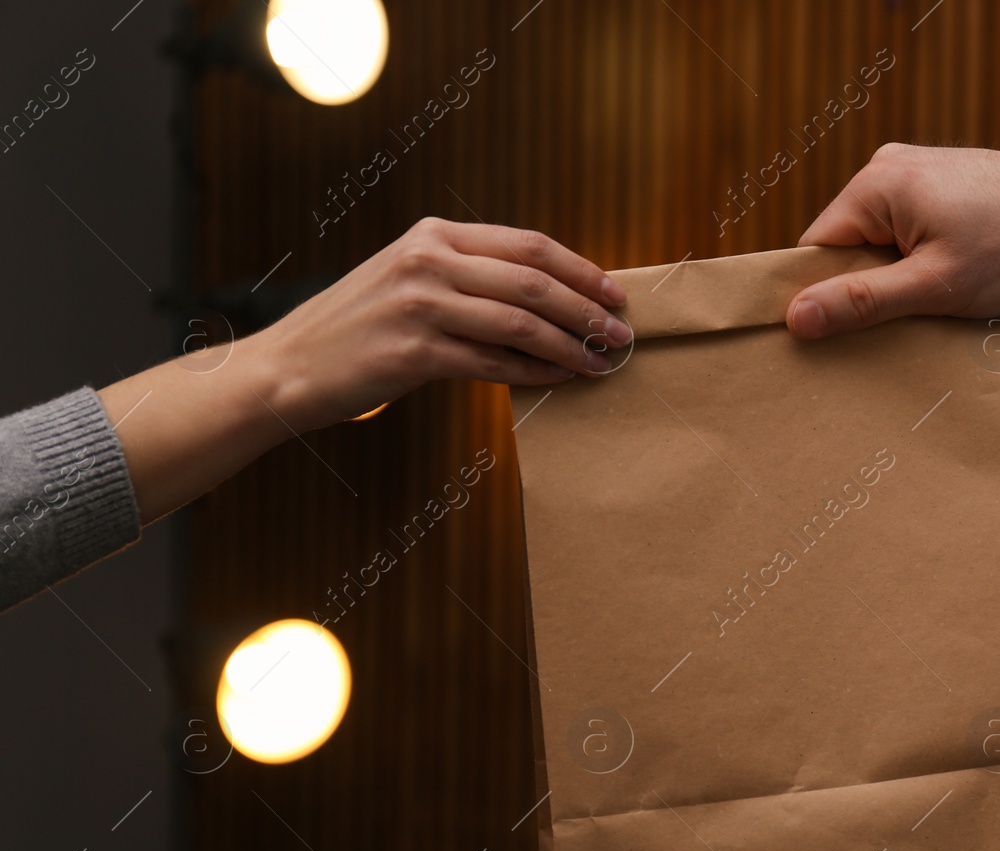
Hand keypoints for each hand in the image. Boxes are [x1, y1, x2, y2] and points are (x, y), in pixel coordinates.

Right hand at [253, 217, 630, 429]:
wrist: (290, 367)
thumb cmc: (362, 329)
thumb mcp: (410, 278)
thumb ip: (468, 275)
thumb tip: (548, 297)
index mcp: (435, 235)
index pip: (529, 245)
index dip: (582, 270)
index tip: (616, 293)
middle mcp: (429, 260)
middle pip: (535, 282)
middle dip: (588, 310)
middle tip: (623, 334)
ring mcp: (420, 304)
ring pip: (522, 323)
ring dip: (572, 346)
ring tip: (603, 362)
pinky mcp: (414, 352)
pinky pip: (494, 363)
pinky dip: (537, 372)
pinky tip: (562, 380)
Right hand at [787, 144, 999, 338]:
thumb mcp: (932, 286)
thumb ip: (861, 302)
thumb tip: (797, 317)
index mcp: (876, 183)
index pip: (818, 246)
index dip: (824, 292)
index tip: (839, 330)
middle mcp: (891, 165)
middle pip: (850, 243)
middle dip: (868, 284)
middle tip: (898, 320)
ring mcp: (921, 169)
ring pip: (883, 239)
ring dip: (900, 274)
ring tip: (934, 297)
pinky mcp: (946, 180)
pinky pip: (911, 227)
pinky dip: (922, 257)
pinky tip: (952, 277)